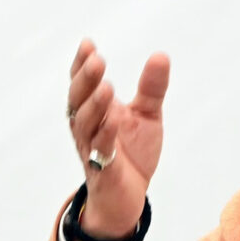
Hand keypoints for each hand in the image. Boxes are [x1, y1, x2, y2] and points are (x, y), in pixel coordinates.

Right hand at [67, 39, 169, 238]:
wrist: (129, 197)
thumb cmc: (132, 152)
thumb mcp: (147, 115)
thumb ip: (152, 88)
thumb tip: (160, 55)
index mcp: (96, 110)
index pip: (84, 84)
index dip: (82, 65)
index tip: (88, 44)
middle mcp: (88, 127)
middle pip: (79, 100)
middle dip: (86, 80)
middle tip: (96, 60)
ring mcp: (93, 149)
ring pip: (85, 125)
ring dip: (94, 105)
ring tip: (106, 87)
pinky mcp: (103, 171)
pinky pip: (100, 152)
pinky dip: (105, 136)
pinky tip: (112, 122)